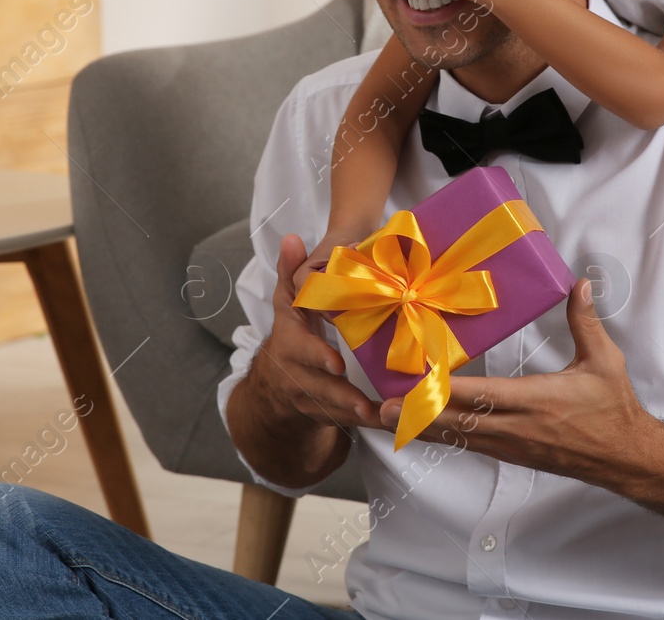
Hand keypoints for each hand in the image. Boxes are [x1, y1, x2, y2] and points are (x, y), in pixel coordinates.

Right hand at [251, 234, 380, 430]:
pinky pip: (345, 424)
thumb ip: (289, 272)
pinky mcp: (324, 416)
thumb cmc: (289, 334)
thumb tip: (291, 238)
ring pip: (333, 412)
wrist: (273, 385)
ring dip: (359, 417)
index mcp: (288, 344)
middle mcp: (295, 375)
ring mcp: (308, 400)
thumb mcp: (286, 302)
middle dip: (343, 398)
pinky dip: (366, 426)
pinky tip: (390, 425)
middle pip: (319, 389)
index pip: (300, 351)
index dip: (318, 358)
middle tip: (368, 405)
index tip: (337, 365)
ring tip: (386, 418)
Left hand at [376, 279, 658, 486]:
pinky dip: (443, 435)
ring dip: (422, 427)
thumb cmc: (614, 407)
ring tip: (386, 418)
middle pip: (459, 422)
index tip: (418, 383)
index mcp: (538, 400)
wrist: (625, 456)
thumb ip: (585, 320)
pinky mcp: (513, 453)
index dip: (448, 391)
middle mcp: (518, 426)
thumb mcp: (604, 360)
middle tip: (380, 407)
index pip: (485, 395)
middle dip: (417, 415)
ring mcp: (513, 444)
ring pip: (458, 437)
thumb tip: (579, 282)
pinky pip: (470, 444)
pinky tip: (421, 428)